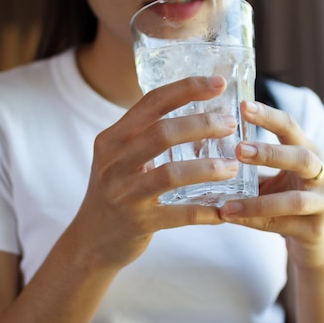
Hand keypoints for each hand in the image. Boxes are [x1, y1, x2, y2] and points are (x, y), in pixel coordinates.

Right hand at [69, 76, 236, 269]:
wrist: (90, 240)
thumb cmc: (116, 193)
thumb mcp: (119, 158)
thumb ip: (146, 137)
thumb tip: (199, 113)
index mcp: (112, 139)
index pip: (151, 103)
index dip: (186, 89)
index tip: (217, 82)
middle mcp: (114, 163)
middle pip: (162, 133)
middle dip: (202, 125)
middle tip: (229, 124)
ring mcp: (124, 193)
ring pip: (171, 173)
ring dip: (208, 168)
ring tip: (233, 166)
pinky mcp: (137, 222)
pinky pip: (179, 214)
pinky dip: (205, 212)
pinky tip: (224, 210)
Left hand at [220, 100, 323, 269]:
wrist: (313, 245)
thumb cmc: (283, 205)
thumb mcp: (264, 179)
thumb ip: (242, 164)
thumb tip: (196, 142)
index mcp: (308, 152)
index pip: (290, 127)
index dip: (268, 115)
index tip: (242, 105)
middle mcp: (323, 173)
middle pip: (302, 156)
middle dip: (269, 152)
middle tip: (238, 149)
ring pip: (295, 200)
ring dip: (259, 202)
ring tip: (227, 203)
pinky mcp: (317, 230)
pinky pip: (284, 226)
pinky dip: (256, 222)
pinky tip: (232, 219)